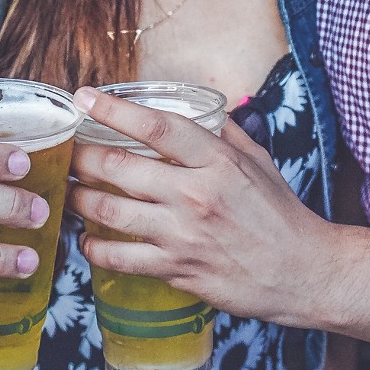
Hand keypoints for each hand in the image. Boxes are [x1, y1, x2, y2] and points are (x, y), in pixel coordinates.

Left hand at [67, 85, 334, 325]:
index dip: (113, 110)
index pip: (155, 126)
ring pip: (108, 212)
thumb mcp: (257, 161)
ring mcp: (182, 235)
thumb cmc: (280, 213)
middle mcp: (195, 194)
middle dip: (81, 156)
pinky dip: (95, 247)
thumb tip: (197, 105)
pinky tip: (88, 239)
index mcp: (216, 160)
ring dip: (79, 199)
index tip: (84, 98)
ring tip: (68, 191)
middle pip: (118, 167)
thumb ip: (223, 132)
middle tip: (67, 149)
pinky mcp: (176, 269)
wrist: (302, 272)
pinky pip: (119, 258)